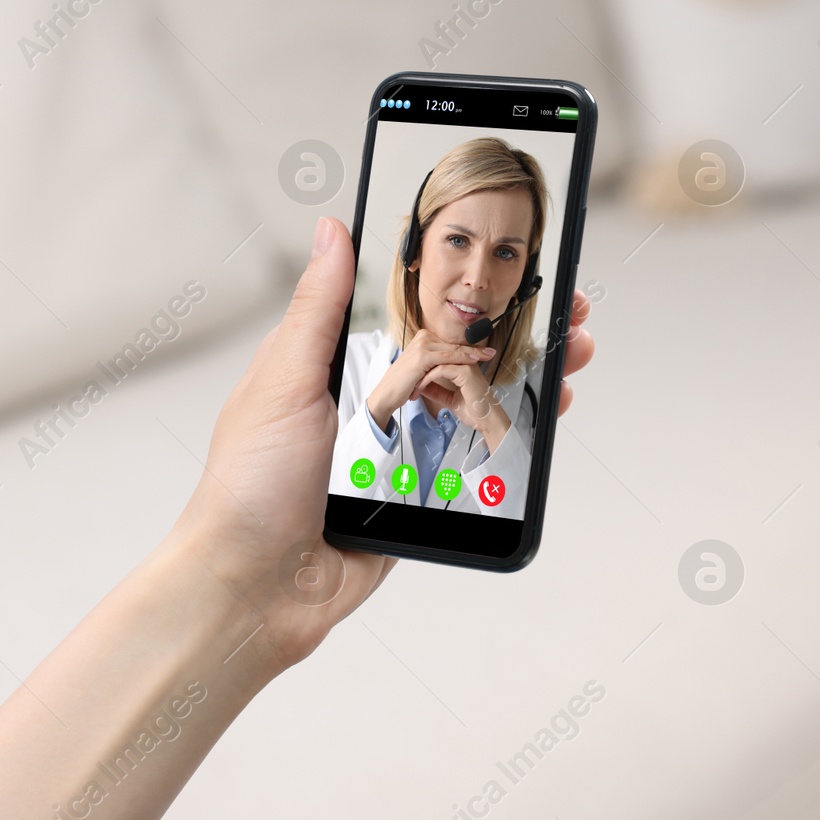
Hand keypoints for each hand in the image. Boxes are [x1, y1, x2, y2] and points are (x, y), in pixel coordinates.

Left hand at [166, 219, 596, 678]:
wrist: (253, 590)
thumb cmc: (248, 486)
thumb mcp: (283, 382)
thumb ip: (319, 310)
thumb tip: (332, 230)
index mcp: (329, 365)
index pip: (404, 309)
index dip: (458, 286)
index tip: (509, 263)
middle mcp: (366, 402)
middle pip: (453, 354)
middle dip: (512, 331)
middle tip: (566, 310)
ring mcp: (396, 450)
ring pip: (473, 404)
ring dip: (527, 378)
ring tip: (571, 355)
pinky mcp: (417, 497)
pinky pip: (474, 464)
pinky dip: (514, 439)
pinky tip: (547, 415)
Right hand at [365, 327, 494, 435]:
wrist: (387, 394)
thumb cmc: (403, 384)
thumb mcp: (422, 369)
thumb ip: (435, 362)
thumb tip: (451, 362)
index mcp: (423, 339)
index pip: (450, 343)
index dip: (468, 347)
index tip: (484, 351)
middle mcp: (422, 338)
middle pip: (454, 344)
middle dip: (474, 349)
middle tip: (491, 352)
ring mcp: (422, 346)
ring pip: (453, 350)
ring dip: (472, 353)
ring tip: (487, 356)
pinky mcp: (422, 357)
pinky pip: (447, 357)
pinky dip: (462, 359)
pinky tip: (474, 361)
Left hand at [416, 360, 510, 450]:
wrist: (487, 422)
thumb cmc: (473, 411)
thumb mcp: (448, 398)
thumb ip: (436, 389)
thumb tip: (421, 385)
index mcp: (462, 365)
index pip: (438, 358)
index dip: (423, 369)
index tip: (411, 381)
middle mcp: (465, 361)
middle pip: (436, 357)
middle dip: (419, 370)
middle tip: (408, 383)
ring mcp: (466, 365)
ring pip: (436, 361)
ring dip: (421, 375)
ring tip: (412, 388)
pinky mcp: (466, 372)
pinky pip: (440, 370)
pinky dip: (427, 379)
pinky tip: (420, 388)